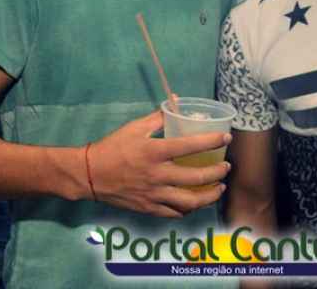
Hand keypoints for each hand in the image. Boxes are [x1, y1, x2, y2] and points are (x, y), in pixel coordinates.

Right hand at [85, 110, 231, 217]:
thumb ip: (158, 118)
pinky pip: (175, 212)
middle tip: (226, 167)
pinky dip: (190, 208)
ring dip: (209, 195)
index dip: (212, 141)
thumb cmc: (112, 148)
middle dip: (217, 172)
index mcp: (154, 152)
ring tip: (219, 188)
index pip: (190, 146)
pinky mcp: (149, 208)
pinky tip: (196, 202)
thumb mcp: (134, 128)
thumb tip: (175, 103)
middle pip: (196, 177)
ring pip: (190, 201)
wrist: (90, 174)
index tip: (226, 138)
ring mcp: (154, 194)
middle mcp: (157, 175)